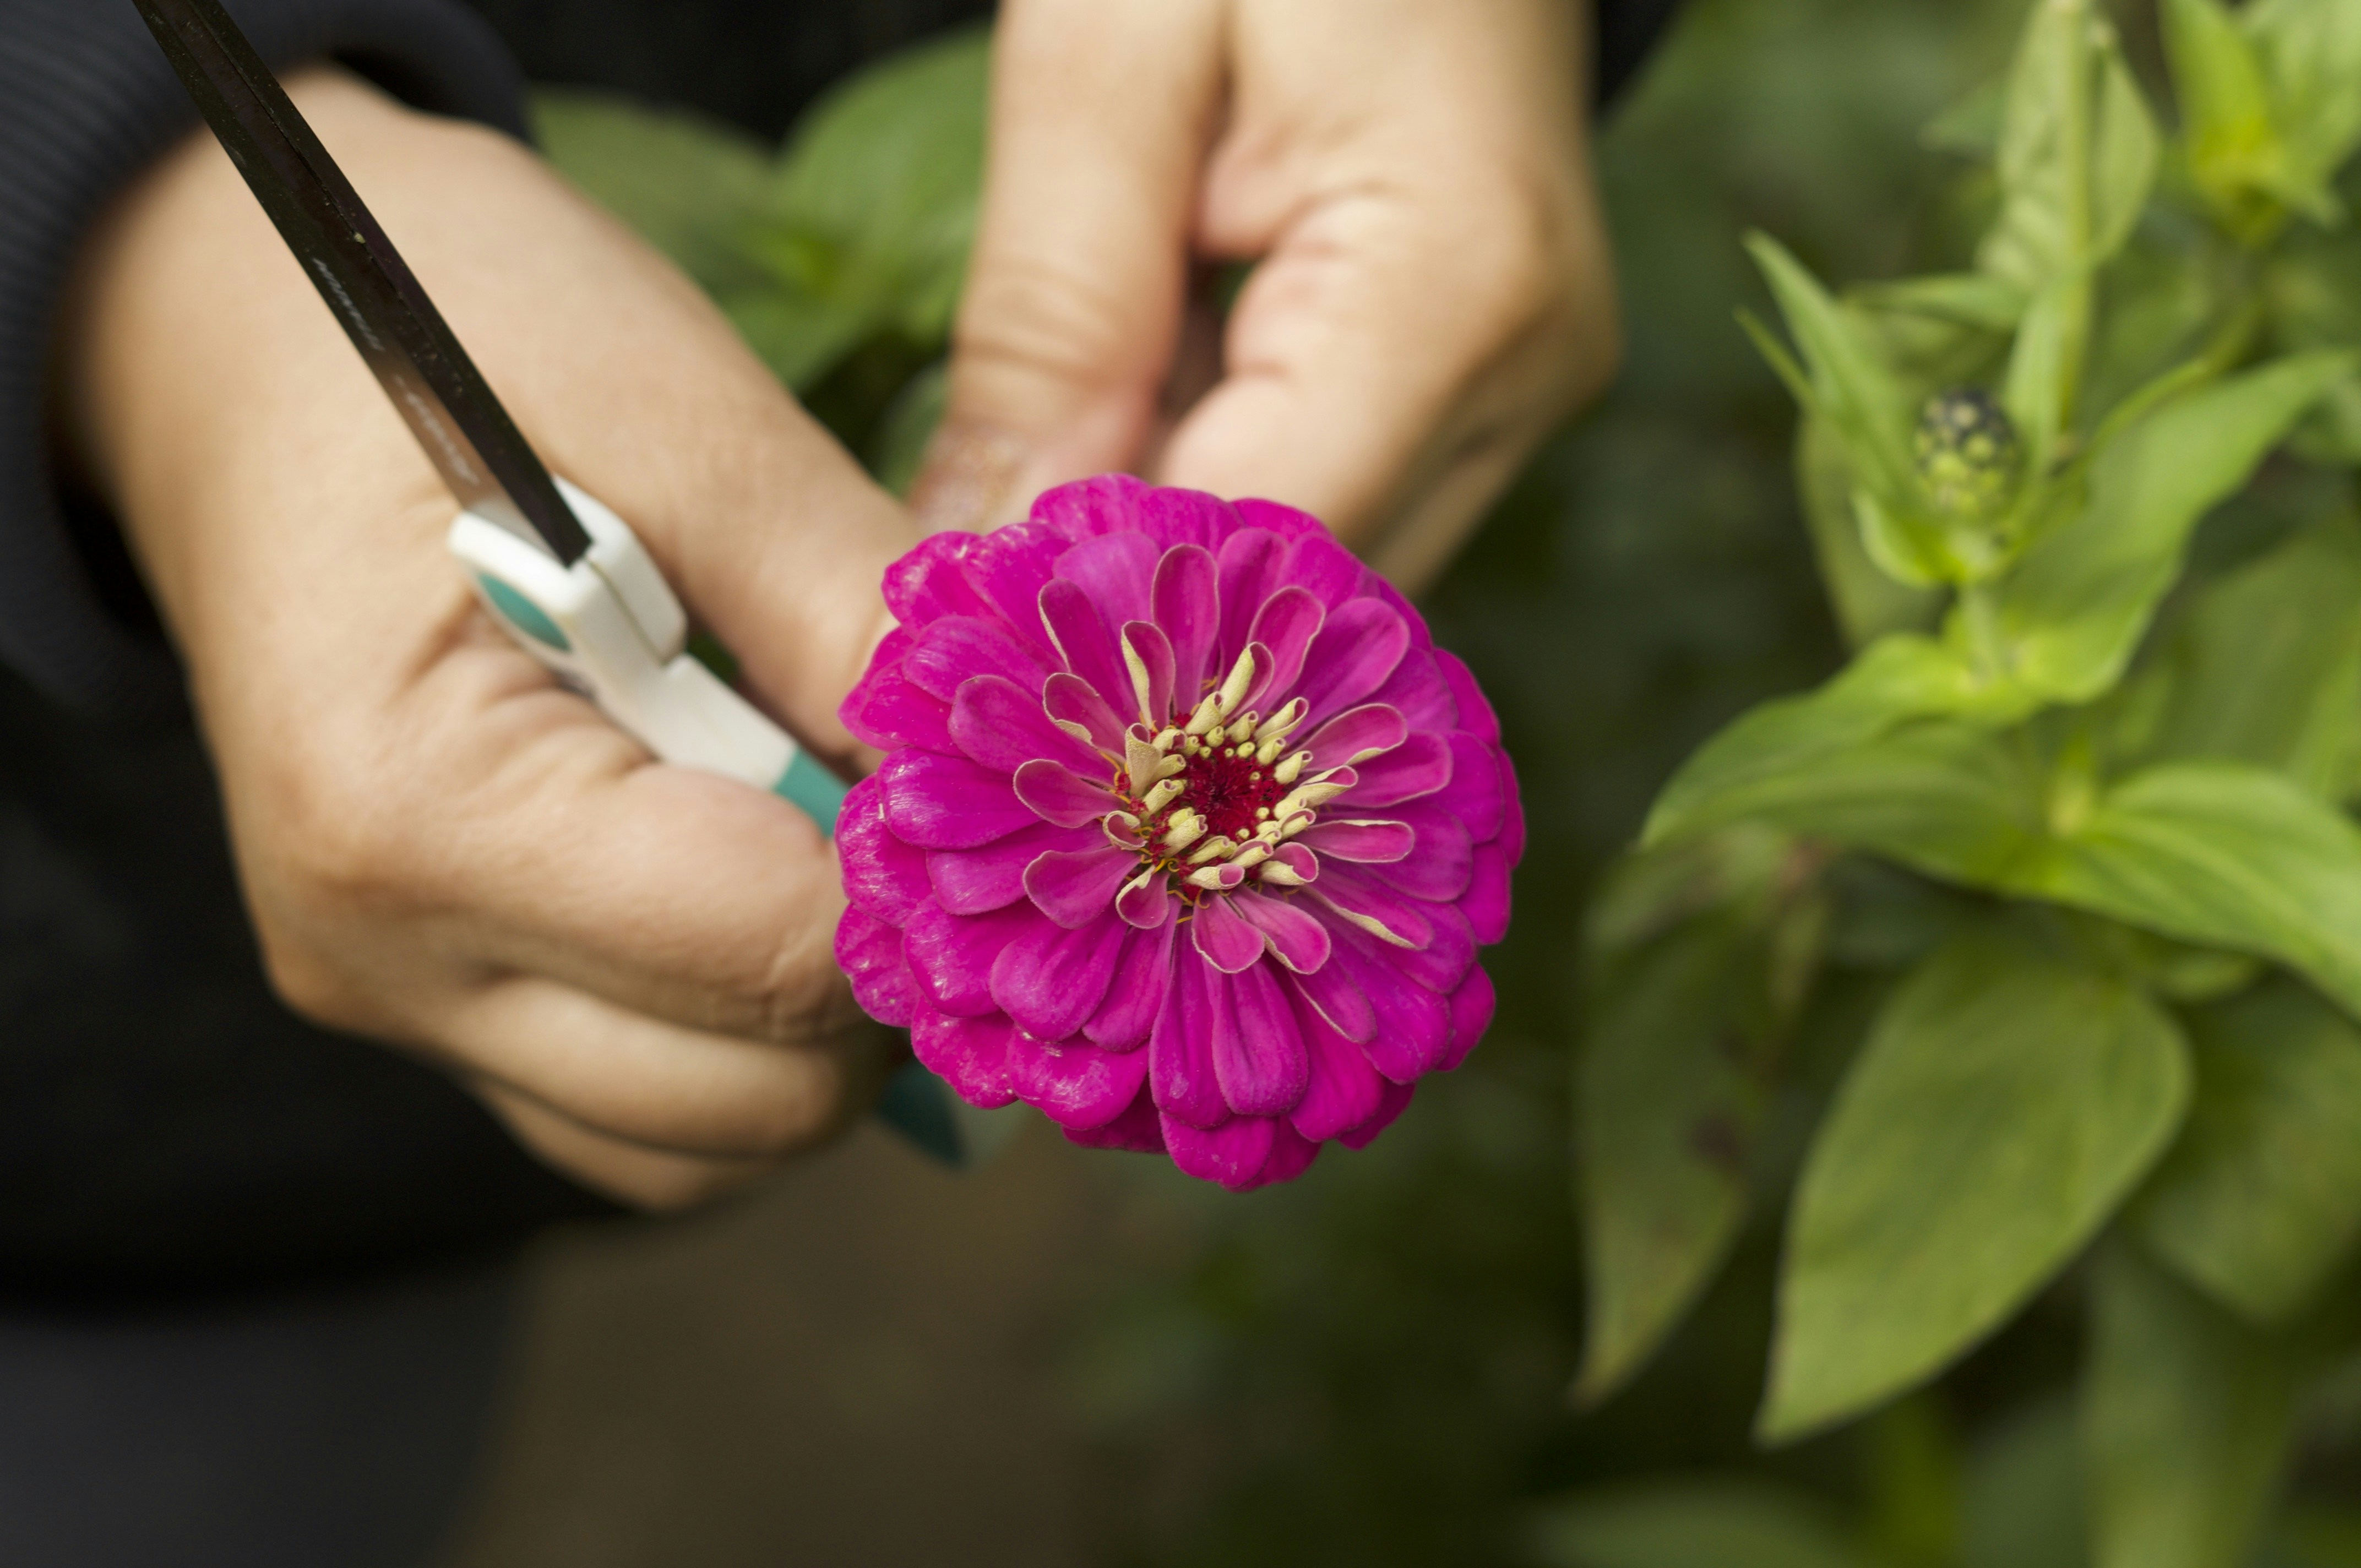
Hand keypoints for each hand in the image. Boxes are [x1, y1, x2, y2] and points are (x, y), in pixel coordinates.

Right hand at [60, 69, 916, 1208]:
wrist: (246, 342)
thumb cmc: (459, 334)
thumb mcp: (686, 419)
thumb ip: (848, 613)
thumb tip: (1018, 778)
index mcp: (420, 807)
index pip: (772, 961)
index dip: (921, 886)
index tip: (979, 778)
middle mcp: (385, 951)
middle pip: (749, 1101)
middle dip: (880, 975)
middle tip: (919, 808)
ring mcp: (393, 994)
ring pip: (698, 1143)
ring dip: (814, 1026)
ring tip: (820, 830)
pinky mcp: (422, 996)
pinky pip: (634, 1106)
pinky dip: (732, 1035)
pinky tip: (748, 873)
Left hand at [914, 0, 1619, 588]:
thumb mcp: (1107, 58)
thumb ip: (1050, 320)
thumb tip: (980, 550)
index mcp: (1450, 293)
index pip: (1264, 543)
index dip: (1104, 619)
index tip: (952, 636)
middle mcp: (1519, 374)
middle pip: (1299, 591)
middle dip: (1125, 611)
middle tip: (958, 601)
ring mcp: (1516, 386)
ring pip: (1315, 568)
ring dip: (1165, 558)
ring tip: (1029, 511)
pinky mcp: (1483, 377)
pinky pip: (1332, 494)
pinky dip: (1211, 493)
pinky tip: (1118, 443)